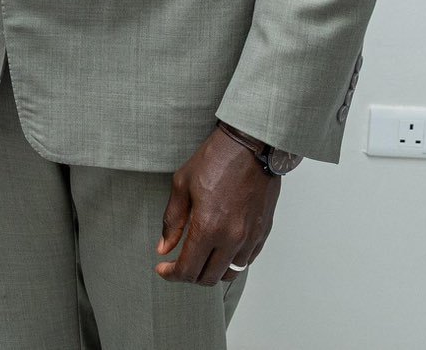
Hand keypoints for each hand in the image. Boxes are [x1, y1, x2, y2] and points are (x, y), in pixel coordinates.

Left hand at [156, 126, 281, 284]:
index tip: (162, 268)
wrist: (250, 148)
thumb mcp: (181, 186)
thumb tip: (164, 248)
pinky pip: (246, 261)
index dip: (171, 274)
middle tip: (177, 264)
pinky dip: (230, 262)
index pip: (188, 270)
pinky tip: (218, 248)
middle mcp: (232, 239)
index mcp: (208, 227)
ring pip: (230, 274)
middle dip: (189, 276)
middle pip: (209, 278)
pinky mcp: (263, 233)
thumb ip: (172, 221)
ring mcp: (250, 238)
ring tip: (198, 257)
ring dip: (211, 271)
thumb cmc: (214, 160)